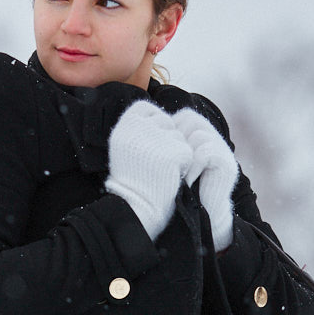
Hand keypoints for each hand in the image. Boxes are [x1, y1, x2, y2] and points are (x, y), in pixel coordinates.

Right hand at [106, 100, 192, 239]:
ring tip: (161, 170)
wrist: (137, 206)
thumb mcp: (125, 147)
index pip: (146, 107)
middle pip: (165, 120)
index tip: (152, 142)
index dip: (154, 122)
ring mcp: (158, 138)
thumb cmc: (132, 180)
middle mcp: (139, 127)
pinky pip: (188, 151)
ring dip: (176, 152)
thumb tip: (158, 114)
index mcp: (125, 124)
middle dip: (167, 138)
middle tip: (155, 162)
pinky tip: (170, 176)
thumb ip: (138, 128)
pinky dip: (184, 165)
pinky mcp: (175, 151)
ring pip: (179, 136)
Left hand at [172, 109, 239, 250]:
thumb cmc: (182, 189)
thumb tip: (144, 128)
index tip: (163, 150)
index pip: (185, 116)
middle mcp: (215, 137)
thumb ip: (167, 144)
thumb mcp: (174, 162)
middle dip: (178, 139)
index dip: (171, 129)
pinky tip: (187, 180)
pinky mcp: (227, 164)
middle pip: (193, 120)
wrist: (203, 215)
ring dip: (184, 154)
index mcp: (202, 133)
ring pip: (199, 135)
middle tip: (170, 161)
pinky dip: (193, 165)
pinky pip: (206, 152)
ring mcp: (223, 150)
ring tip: (178, 172)